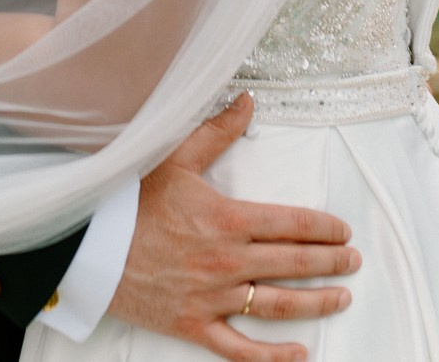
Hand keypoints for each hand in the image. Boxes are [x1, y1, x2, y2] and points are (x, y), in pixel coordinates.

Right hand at [106, 95, 357, 361]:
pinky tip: (300, 352)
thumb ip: (217, 131)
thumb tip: (248, 103)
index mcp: (227, 218)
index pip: (294, 224)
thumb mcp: (174, 157)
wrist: (86, 243)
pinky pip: (241, 348)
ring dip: (317, 302)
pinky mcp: (193, 324)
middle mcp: (227, 261)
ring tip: (341, 297)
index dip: (325, 229)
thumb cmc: (129, 199)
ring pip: (278, 305)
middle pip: (295, 264)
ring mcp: (212, 297)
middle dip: (332, 263)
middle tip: (353, 260)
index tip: (343, 231)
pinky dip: (273, 356)